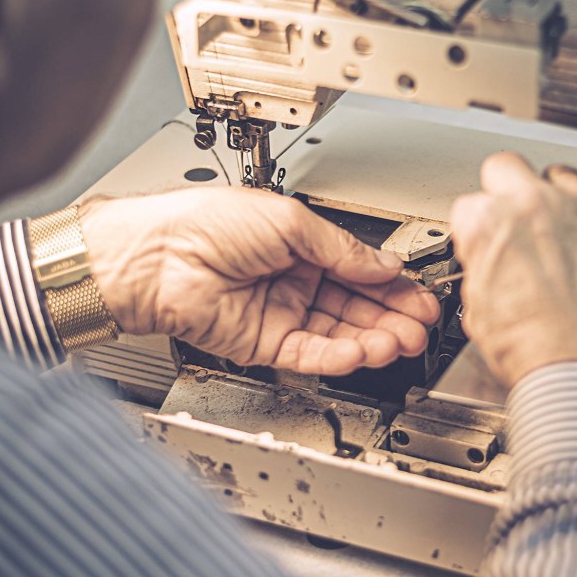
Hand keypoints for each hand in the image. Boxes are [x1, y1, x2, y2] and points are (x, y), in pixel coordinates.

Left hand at [79, 188, 439, 375]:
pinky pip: (310, 354)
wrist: (156, 257)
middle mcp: (294, 282)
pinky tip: (362, 351)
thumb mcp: (290, 221)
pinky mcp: (264, 346)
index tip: (420, 295)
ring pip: (338, 334)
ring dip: (371, 339)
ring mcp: (280, 315)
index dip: (392, 285)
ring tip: (400, 342)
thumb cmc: (203, 224)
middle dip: (391, 317)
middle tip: (421, 326)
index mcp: (301, 247)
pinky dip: (338, 355)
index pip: (359, 271)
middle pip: (355, 306)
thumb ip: (342, 248)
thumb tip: (383, 263)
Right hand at [450, 153, 576, 388]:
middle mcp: (532, 201)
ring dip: (562, 204)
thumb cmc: (537, 352)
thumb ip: (480, 264)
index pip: (473, 201)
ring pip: (563, 177)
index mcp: (486, 222)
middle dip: (513, 193)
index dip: (484, 223)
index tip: (497, 237)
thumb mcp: (478, 309)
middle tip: (526, 224)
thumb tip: (489, 257)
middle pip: (510, 168)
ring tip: (570, 243)